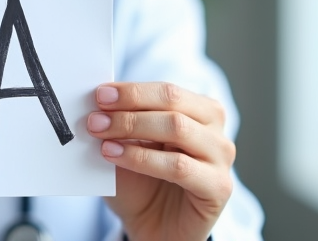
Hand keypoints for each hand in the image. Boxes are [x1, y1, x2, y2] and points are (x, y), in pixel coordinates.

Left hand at [87, 82, 234, 240]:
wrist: (154, 228)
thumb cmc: (142, 183)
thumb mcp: (127, 145)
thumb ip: (118, 121)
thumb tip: (96, 100)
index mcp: (199, 110)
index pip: (167, 90)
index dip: (132, 90)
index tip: (100, 95)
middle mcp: (215, 130)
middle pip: (173, 103)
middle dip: (130, 105)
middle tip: (96, 115)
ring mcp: (220, 157)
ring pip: (178, 128)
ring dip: (132, 127)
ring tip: (100, 134)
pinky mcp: (219, 187)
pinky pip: (179, 166)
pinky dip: (141, 158)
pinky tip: (114, 155)